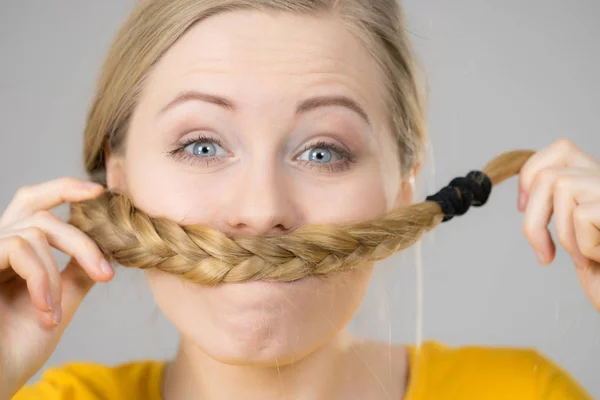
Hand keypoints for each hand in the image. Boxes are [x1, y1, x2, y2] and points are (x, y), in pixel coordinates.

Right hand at [0, 178, 113, 397]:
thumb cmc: (18, 346)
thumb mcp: (59, 301)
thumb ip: (76, 271)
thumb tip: (107, 245)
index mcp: (13, 250)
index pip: (34, 203)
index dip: (63, 188)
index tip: (99, 192)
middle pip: (40, 212)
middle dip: (81, 241)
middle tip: (106, 274)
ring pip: (36, 233)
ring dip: (55, 276)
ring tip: (53, 314)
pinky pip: (19, 249)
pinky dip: (40, 280)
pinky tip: (44, 312)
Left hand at [518, 139, 599, 310]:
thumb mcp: (574, 232)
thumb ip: (556, 204)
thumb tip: (524, 196)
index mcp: (599, 179)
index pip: (561, 148)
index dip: (532, 173)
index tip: (523, 208)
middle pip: (550, 173)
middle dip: (534, 217)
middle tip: (542, 251)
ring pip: (561, 186)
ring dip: (561, 234)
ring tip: (580, 256)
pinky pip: (581, 214)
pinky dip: (580, 244)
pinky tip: (596, 258)